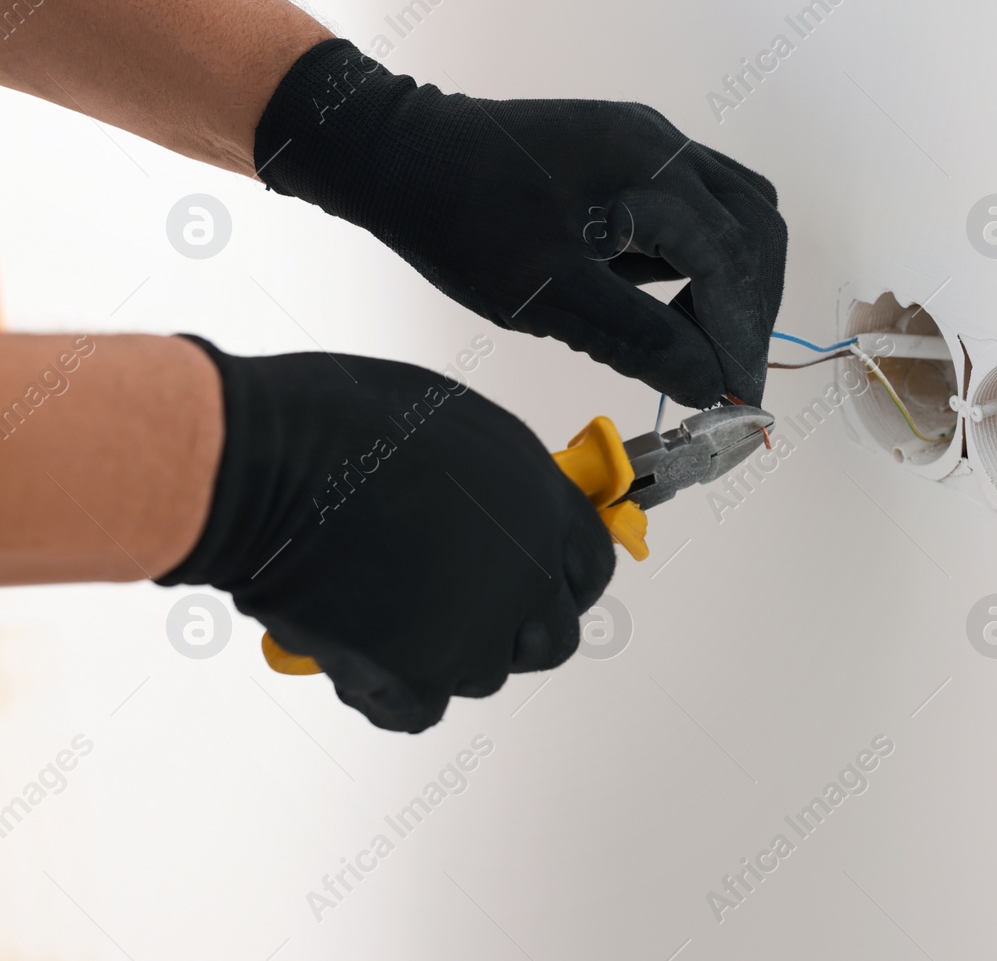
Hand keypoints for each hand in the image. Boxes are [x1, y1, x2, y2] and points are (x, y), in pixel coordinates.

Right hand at [157, 337, 614, 732]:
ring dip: (444, 654)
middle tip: (459, 608)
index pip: (590, 569)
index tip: (537, 584)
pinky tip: (361, 653)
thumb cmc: (344, 422)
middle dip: (512, 629)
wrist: (270, 465)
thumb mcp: (458, 426)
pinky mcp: (415, 675)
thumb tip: (495, 510)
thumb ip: (497, 484)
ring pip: (482, 673)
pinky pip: (418, 710)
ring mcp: (475, 632)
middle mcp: (525, 575)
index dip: (558, 580)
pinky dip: (389, 691)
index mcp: (543, 505)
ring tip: (389, 610)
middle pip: (550, 636)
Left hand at [253, 39, 786, 408]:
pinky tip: (677, 294)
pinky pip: (703, 199)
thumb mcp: (546, 296)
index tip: (736, 397)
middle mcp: (663, 146)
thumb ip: (637, 338)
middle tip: (727, 375)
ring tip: (704, 339)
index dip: (740, 338)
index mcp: (651, 174)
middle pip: (756, 233)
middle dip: (751, 310)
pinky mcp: (630, 147)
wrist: (394, 151)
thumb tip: (708, 382)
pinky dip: (710, 253)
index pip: (732, 264)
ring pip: (740, 211)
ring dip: (738, 280)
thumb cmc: (461, 221)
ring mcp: (649, 140)